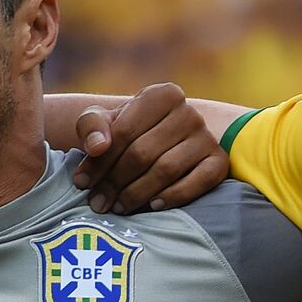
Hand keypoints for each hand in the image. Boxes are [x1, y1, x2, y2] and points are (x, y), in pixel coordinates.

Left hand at [72, 82, 228, 213]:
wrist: (162, 140)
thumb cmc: (128, 131)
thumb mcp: (103, 121)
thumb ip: (91, 126)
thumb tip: (97, 147)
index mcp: (162, 94)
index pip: (124, 132)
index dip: (99, 161)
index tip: (81, 183)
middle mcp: (189, 112)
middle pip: (143, 153)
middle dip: (115, 182)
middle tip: (98, 202)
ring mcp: (207, 137)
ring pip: (166, 170)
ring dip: (137, 193)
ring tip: (119, 207)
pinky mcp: (220, 161)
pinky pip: (198, 182)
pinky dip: (174, 196)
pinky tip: (153, 206)